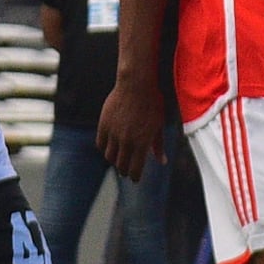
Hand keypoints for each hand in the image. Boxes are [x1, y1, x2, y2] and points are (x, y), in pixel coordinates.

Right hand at [96, 61, 170, 175]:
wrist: (137, 84)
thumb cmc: (152, 103)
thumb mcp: (159, 125)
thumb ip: (158, 145)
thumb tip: (162, 161)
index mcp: (141, 143)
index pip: (135, 170)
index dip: (135, 177)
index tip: (135, 178)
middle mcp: (126, 141)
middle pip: (121, 166)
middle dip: (125, 170)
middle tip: (127, 170)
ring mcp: (113, 133)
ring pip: (109, 156)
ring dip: (114, 160)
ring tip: (118, 158)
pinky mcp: (104, 124)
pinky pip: (100, 143)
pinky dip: (104, 148)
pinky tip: (110, 146)